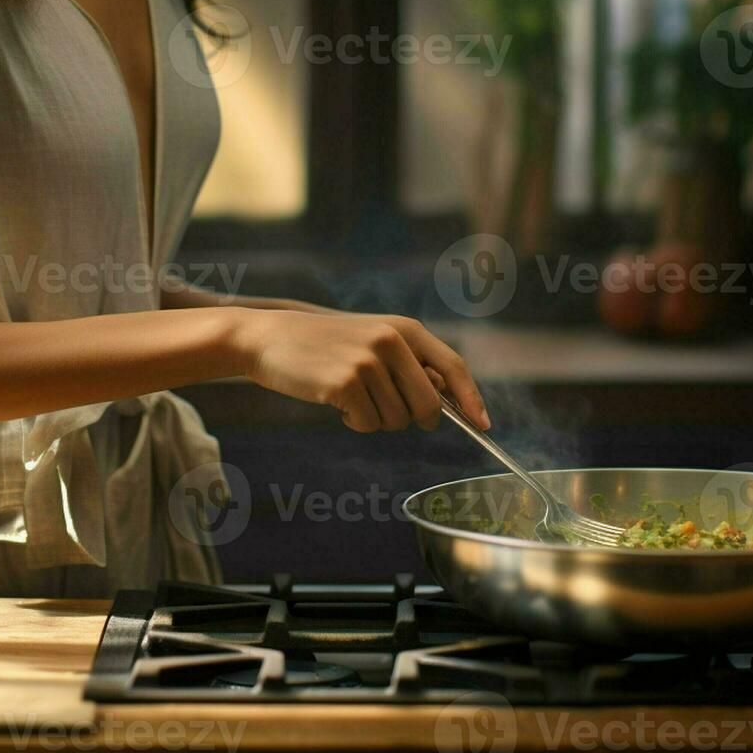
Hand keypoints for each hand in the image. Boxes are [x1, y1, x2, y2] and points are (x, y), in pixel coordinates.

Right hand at [230, 309, 489, 433]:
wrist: (269, 338)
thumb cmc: (323, 345)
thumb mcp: (372, 341)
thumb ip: (409, 364)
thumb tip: (445, 400)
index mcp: (404, 328)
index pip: (453, 366)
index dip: (471, 398)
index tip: (484, 424)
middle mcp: (391, 341)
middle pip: (429, 406)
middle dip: (413, 420)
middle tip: (384, 411)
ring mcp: (369, 361)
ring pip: (396, 420)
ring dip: (375, 419)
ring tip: (350, 395)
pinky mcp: (345, 383)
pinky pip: (368, 424)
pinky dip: (354, 422)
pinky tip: (335, 401)